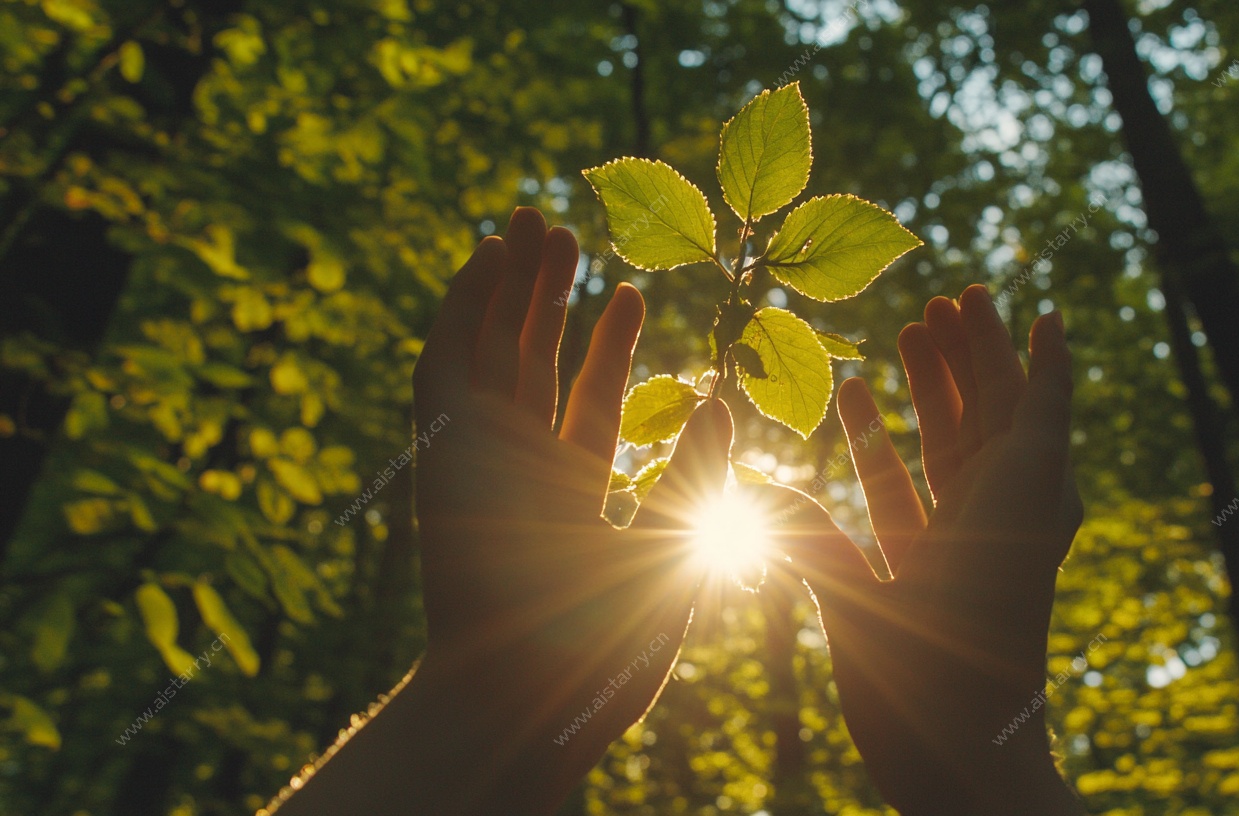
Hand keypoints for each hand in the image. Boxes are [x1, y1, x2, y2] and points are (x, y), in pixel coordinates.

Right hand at [273, 208, 730, 814]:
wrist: (532, 691)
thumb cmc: (609, 644)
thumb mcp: (674, 544)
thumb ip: (694, 474)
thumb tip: (721, 404)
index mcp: (571, 492)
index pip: (587, 399)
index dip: (605, 343)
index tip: (629, 291)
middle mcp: (519, 465)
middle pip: (532, 359)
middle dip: (548, 294)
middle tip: (568, 233)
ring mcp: (477, 452)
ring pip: (490, 346)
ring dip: (508, 283)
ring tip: (536, 222)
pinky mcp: (440, 446)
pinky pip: (444, 361)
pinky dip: (462, 305)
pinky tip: (488, 255)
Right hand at [748, 285, 1083, 813]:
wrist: (967, 781)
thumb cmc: (931, 704)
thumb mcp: (871, 617)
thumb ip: (813, 549)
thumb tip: (754, 488)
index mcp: (1006, 518)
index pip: (1036, 416)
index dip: (1039, 361)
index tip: (1042, 309)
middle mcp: (996, 524)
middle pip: (991, 419)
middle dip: (971, 357)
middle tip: (949, 298)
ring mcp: (967, 547)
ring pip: (956, 451)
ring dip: (934, 394)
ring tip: (909, 331)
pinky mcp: (937, 573)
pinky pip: (916, 496)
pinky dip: (890, 453)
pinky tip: (859, 406)